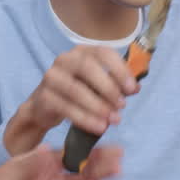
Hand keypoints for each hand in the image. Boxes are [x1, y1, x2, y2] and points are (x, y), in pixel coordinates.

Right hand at [5, 45, 138, 154]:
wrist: (45, 106)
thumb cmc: (77, 92)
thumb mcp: (97, 85)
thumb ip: (115, 84)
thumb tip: (135, 88)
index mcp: (82, 52)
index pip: (103, 52)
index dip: (119, 70)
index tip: (132, 89)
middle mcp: (65, 60)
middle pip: (87, 67)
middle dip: (108, 88)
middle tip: (122, 106)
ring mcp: (51, 77)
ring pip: (76, 90)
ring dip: (98, 106)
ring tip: (113, 120)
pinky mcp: (44, 96)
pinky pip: (66, 107)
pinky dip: (85, 119)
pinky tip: (99, 127)